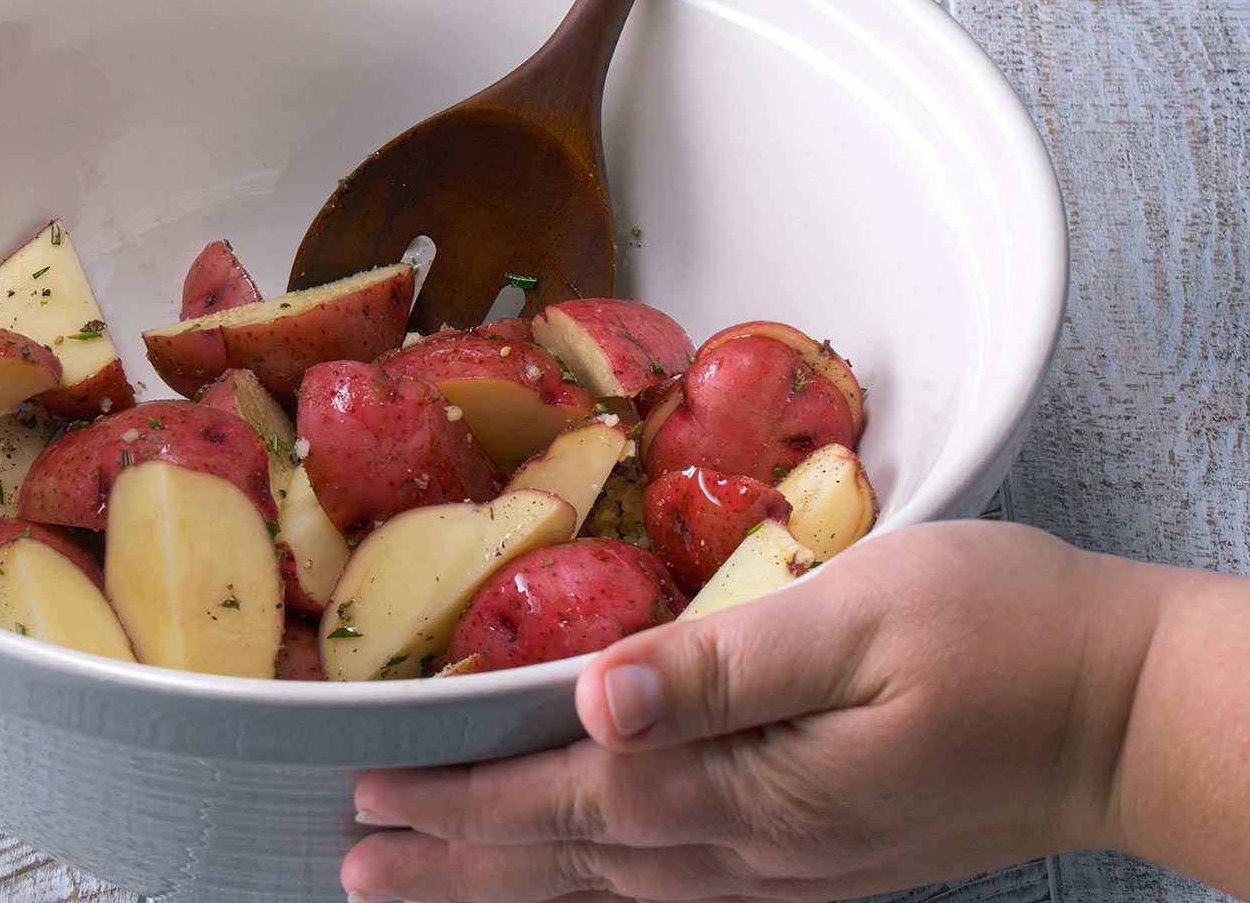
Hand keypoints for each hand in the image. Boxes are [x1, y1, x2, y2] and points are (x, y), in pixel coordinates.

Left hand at [340, 520, 1162, 902]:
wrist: (1133, 714)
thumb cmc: (1010, 636)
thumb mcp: (862, 616)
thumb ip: (723, 664)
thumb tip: (594, 702)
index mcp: (754, 788)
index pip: (569, 806)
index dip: (464, 806)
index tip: (372, 798)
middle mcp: (759, 850)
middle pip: (574, 863)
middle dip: (458, 863)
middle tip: (357, 863)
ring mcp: (793, 867)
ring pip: (615, 889)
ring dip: (512, 884)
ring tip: (426, 882)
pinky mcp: (822, 858)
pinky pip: (674, 890)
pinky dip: (596, 889)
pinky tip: (573, 882)